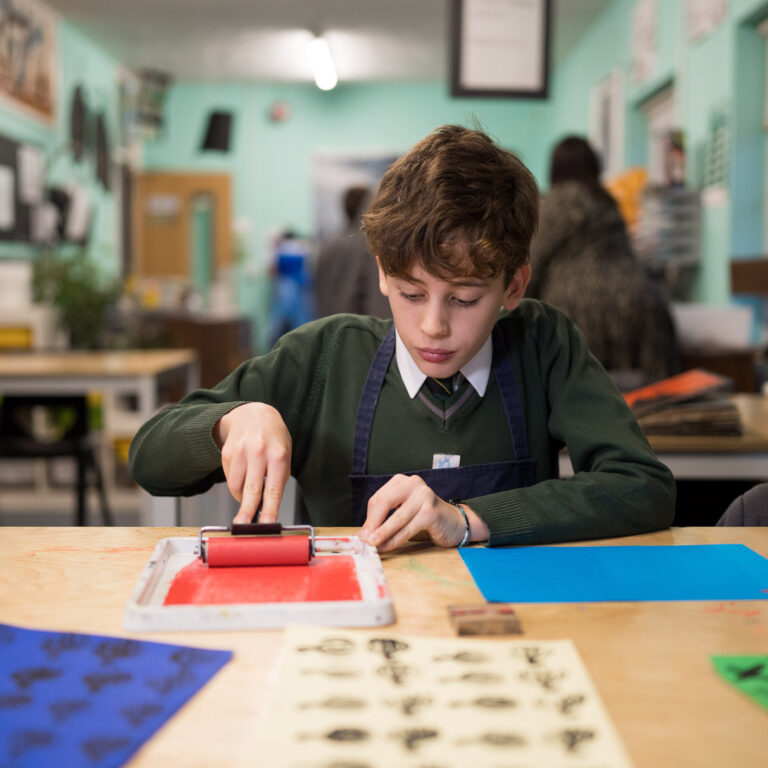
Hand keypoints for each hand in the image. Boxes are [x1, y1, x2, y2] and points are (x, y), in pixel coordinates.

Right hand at [213, 402, 291, 523]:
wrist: (252, 414)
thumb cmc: (273, 439)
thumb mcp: (285, 454)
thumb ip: (279, 477)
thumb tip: (268, 505)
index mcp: (278, 455)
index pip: (273, 488)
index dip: (270, 509)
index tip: (267, 525)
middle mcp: (258, 453)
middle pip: (252, 490)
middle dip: (248, 512)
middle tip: (243, 527)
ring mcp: (240, 453)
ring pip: (237, 487)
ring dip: (243, 497)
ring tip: (251, 489)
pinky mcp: (226, 454)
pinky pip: (230, 479)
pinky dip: (237, 484)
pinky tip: (244, 473)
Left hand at [359, 474, 485, 551]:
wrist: (456, 523)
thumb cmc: (425, 519)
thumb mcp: (403, 513)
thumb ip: (385, 519)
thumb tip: (364, 534)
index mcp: (402, 482)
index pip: (378, 499)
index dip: (368, 518)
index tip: (362, 534)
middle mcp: (413, 484)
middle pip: (384, 503)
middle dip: (372, 524)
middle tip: (364, 540)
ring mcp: (424, 496)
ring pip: (396, 517)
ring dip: (382, 534)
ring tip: (372, 545)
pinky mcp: (431, 511)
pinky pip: (408, 528)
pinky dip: (395, 539)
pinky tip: (387, 547)